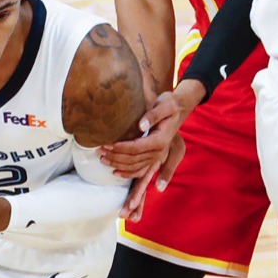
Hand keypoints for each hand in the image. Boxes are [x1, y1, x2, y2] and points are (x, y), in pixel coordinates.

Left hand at [99, 80, 201, 216]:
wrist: (178, 109)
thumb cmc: (170, 104)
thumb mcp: (165, 105)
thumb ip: (153, 115)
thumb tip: (140, 126)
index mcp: (160, 140)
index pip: (136, 148)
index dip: (120, 147)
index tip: (107, 143)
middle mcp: (159, 151)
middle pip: (133, 159)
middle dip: (115, 156)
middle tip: (99, 150)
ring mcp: (157, 156)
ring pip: (134, 166)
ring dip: (117, 164)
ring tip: (102, 158)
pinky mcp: (153, 157)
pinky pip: (140, 170)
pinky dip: (127, 173)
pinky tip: (115, 172)